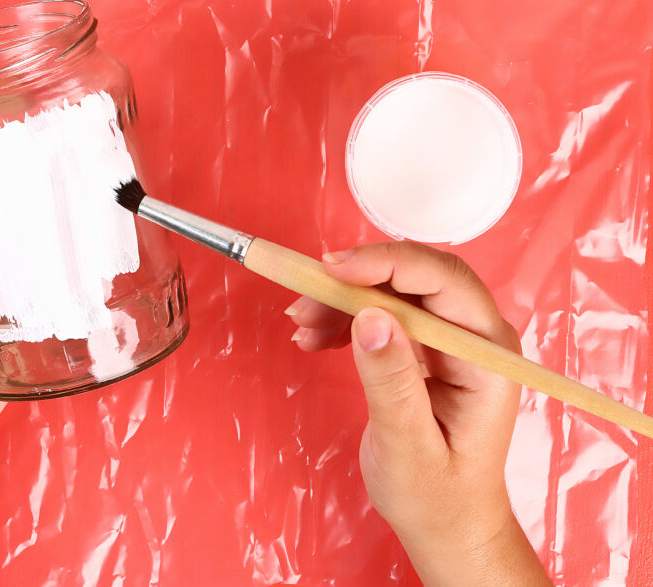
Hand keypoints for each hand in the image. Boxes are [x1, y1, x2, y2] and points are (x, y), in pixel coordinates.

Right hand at [287, 241, 548, 584]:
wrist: (447, 523)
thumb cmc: (437, 497)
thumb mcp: (408, 447)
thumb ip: (392, 382)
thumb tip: (370, 318)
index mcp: (486, 357)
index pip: (444, 283)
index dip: (388, 264)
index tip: (333, 269)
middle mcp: (475, 337)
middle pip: (416, 277)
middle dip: (357, 279)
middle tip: (305, 297)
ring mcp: (451, 340)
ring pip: (394, 290)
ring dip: (343, 299)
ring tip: (302, 327)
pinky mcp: (426, 347)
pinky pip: (384, 312)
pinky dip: (345, 317)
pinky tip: (316, 337)